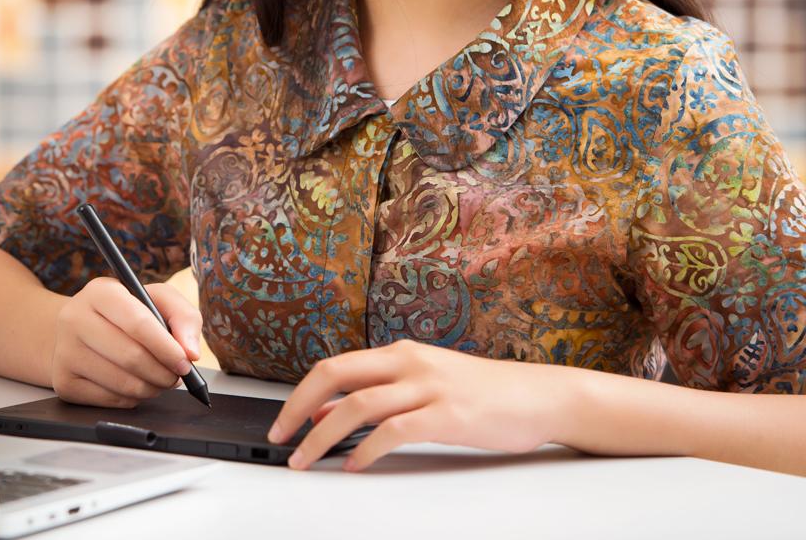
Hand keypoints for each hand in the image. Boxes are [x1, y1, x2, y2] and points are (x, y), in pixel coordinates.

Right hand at [50, 277, 202, 407]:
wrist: (81, 329)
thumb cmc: (127, 314)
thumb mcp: (157, 300)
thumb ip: (183, 317)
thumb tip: (191, 352)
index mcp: (100, 291)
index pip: (137, 323)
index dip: (166, 347)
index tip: (186, 362)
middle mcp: (74, 318)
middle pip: (130, 356)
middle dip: (163, 372)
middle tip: (177, 376)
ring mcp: (64, 352)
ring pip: (121, 383)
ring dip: (151, 388)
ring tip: (160, 380)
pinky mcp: (63, 381)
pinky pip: (109, 400)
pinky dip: (132, 398)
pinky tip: (136, 385)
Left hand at [267, 340, 573, 470]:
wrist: (540, 396)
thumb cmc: (483, 394)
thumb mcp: (424, 385)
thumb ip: (379, 396)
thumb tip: (327, 415)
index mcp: (399, 353)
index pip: (335, 366)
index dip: (301, 394)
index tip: (283, 423)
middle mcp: (409, 362)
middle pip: (335, 375)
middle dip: (298, 408)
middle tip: (279, 438)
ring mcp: (429, 386)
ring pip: (358, 405)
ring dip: (323, 435)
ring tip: (306, 460)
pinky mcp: (448, 414)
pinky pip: (395, 430)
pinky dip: (367, 450)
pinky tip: (355, 466)